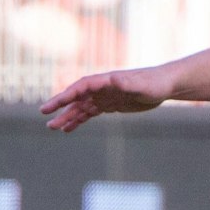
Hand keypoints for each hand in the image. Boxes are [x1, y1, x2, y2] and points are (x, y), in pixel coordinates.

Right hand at [41, 68, 169, 131]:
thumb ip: (128, 83)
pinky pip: (90, 113)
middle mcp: (101, 88)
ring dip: (67, 116)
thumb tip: (115, 80)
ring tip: (53, 127)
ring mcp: (104, 96)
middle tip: (45, 117)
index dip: (65, 96)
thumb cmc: (155, 83)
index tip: (51, 105)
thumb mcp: (142, 85)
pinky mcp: (110, 105)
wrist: (164, 85)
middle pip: (76, 97)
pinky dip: (79, 120)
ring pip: (81, 107)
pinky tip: (68, 128)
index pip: (80, 87)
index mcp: (105, 81)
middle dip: (60, 107)